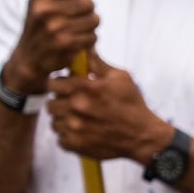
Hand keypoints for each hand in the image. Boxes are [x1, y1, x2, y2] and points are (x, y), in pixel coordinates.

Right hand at [5, 0, 97, 93]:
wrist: (28, 60)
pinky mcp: (65, 46)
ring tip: (75, 29)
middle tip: (75, 16)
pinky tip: (75, 42)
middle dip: (86, 10)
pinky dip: (87, 40)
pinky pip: (93, 37)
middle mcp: (44, 10)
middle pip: (88, 2)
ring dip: (89, 26)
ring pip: (94, 20)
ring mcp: (55, 28)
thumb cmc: (38, 24)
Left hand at [45, 57, 173, 164]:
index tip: (66, 87)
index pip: (52, 83)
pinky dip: (68, 137)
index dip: (58, 84)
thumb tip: (85, 47)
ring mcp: (74, 128)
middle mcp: (76, 107)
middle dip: (60, 102)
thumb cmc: (132, 105)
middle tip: (73, 104)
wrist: (143, 136)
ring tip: (80, 119)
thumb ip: (97, 63)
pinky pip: (60, 139)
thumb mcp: (120, 78)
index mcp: (85, 88)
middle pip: (51, 103)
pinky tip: (82, 132)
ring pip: (54, 122)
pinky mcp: (75, 145)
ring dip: (64, 120)